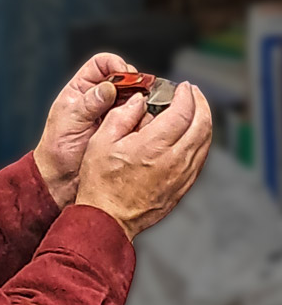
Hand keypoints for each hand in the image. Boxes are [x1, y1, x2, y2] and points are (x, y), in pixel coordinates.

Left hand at [33, 53, 135, 207]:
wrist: (63, 179)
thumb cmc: (58, 149)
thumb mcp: (69, 122)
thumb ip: (87, 104)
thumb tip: (107, 87)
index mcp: (81, 90)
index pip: (102, 64)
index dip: (115, 65)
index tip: (125, 74)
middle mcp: (99, 99)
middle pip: (125, 78)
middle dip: (135, 83)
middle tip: (141, 93)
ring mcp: (113, 114)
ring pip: (136, 97)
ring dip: (142, 101)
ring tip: (142, 111)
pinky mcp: (123, 130)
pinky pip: (140, 118)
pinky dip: (144, 119)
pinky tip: (143, 125)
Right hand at [75, 82, 211, 240]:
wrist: (108, 218)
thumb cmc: (100, 183)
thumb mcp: (101, 142)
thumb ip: (122, 116)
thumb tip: (138, 101)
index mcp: (153, 146)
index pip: (183, 112)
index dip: (185, 95)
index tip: (182, 87)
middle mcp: (174, 160)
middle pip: (202, 124)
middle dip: (200, 103)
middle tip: (193, 93)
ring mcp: (181, 175)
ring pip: (205, 141)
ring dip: (203, 121)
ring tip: (194, 110)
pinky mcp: (182, 187)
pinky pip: (200, 158)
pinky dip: (200, 140)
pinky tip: (189, 136)